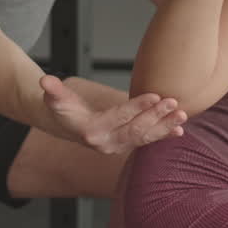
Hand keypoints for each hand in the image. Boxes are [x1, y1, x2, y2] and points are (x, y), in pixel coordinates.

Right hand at [39, 74, 186, 154]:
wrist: (65, 125)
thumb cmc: (63, 108)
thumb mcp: (55, 98)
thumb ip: (53, 90)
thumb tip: (44, 81)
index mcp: (91, 131)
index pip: (119, 118)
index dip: (137, 107)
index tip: (155, 95)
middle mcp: (106, 143)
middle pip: (135, 130)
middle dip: (156, 117)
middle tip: (173, 101)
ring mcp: (117, 147)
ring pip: (144, 138)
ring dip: (164, 126)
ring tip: (183, 115)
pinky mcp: (126, 145)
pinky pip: (146, 141)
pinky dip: (163, 135)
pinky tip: (180, 131)